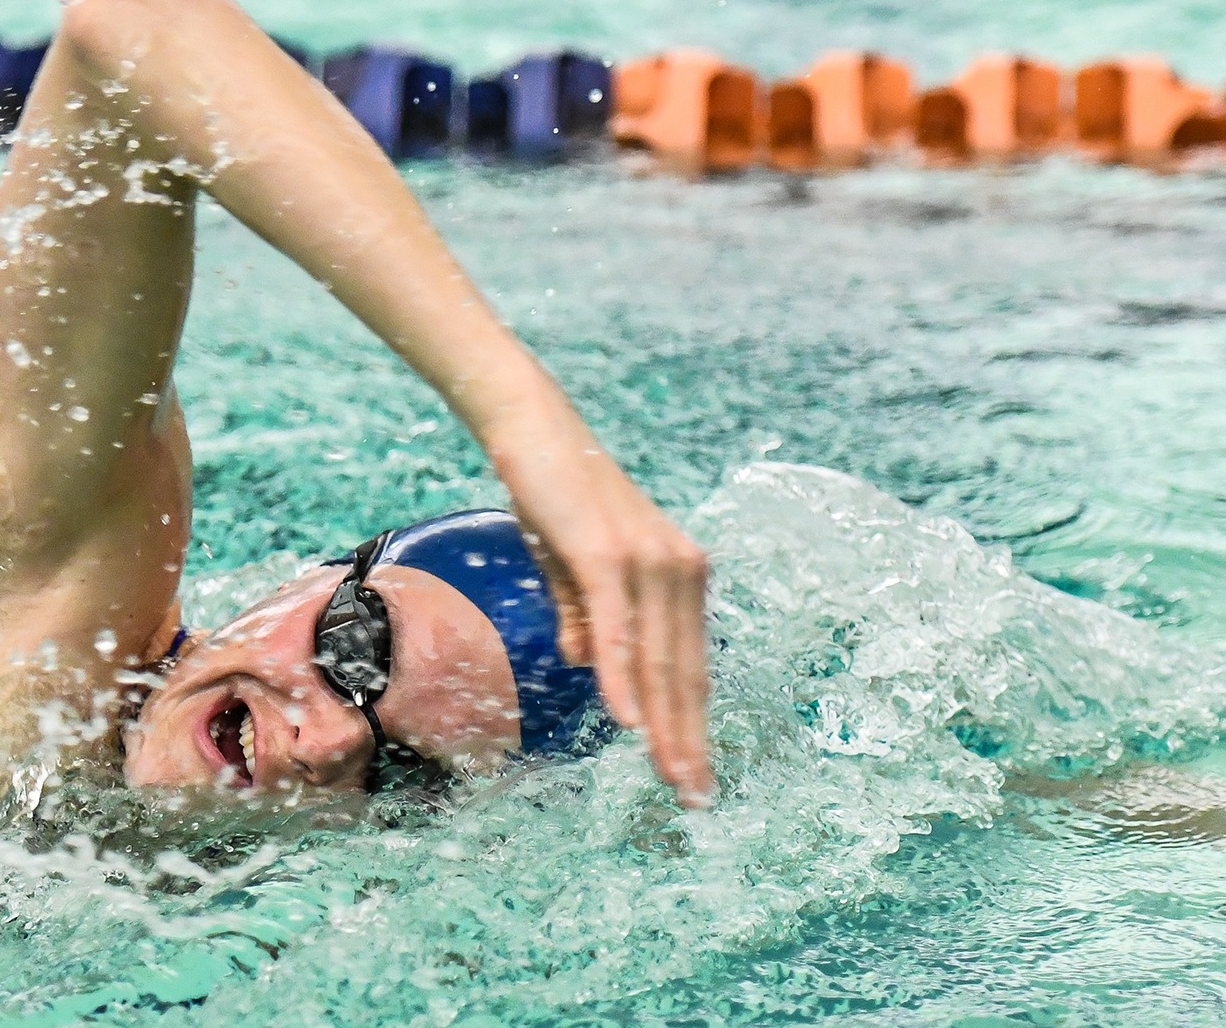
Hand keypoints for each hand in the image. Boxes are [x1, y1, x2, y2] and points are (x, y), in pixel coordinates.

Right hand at [489, 419, 714, 806]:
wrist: (531, 427)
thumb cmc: (553, 494)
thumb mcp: (573, 567)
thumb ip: (586, 615)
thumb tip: (584, 664)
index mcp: (678, 574)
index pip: (689, 664)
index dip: (692, 722)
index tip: (695, 775)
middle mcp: (677, 567)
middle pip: (685, 670)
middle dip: (690, 740)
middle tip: (695, 798)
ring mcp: (646, 559)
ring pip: (659, 659)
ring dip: (665, 725)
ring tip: (672, 777)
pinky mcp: (607, 553)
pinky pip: (619, 629)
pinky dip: (623, 679)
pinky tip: (629, 722)